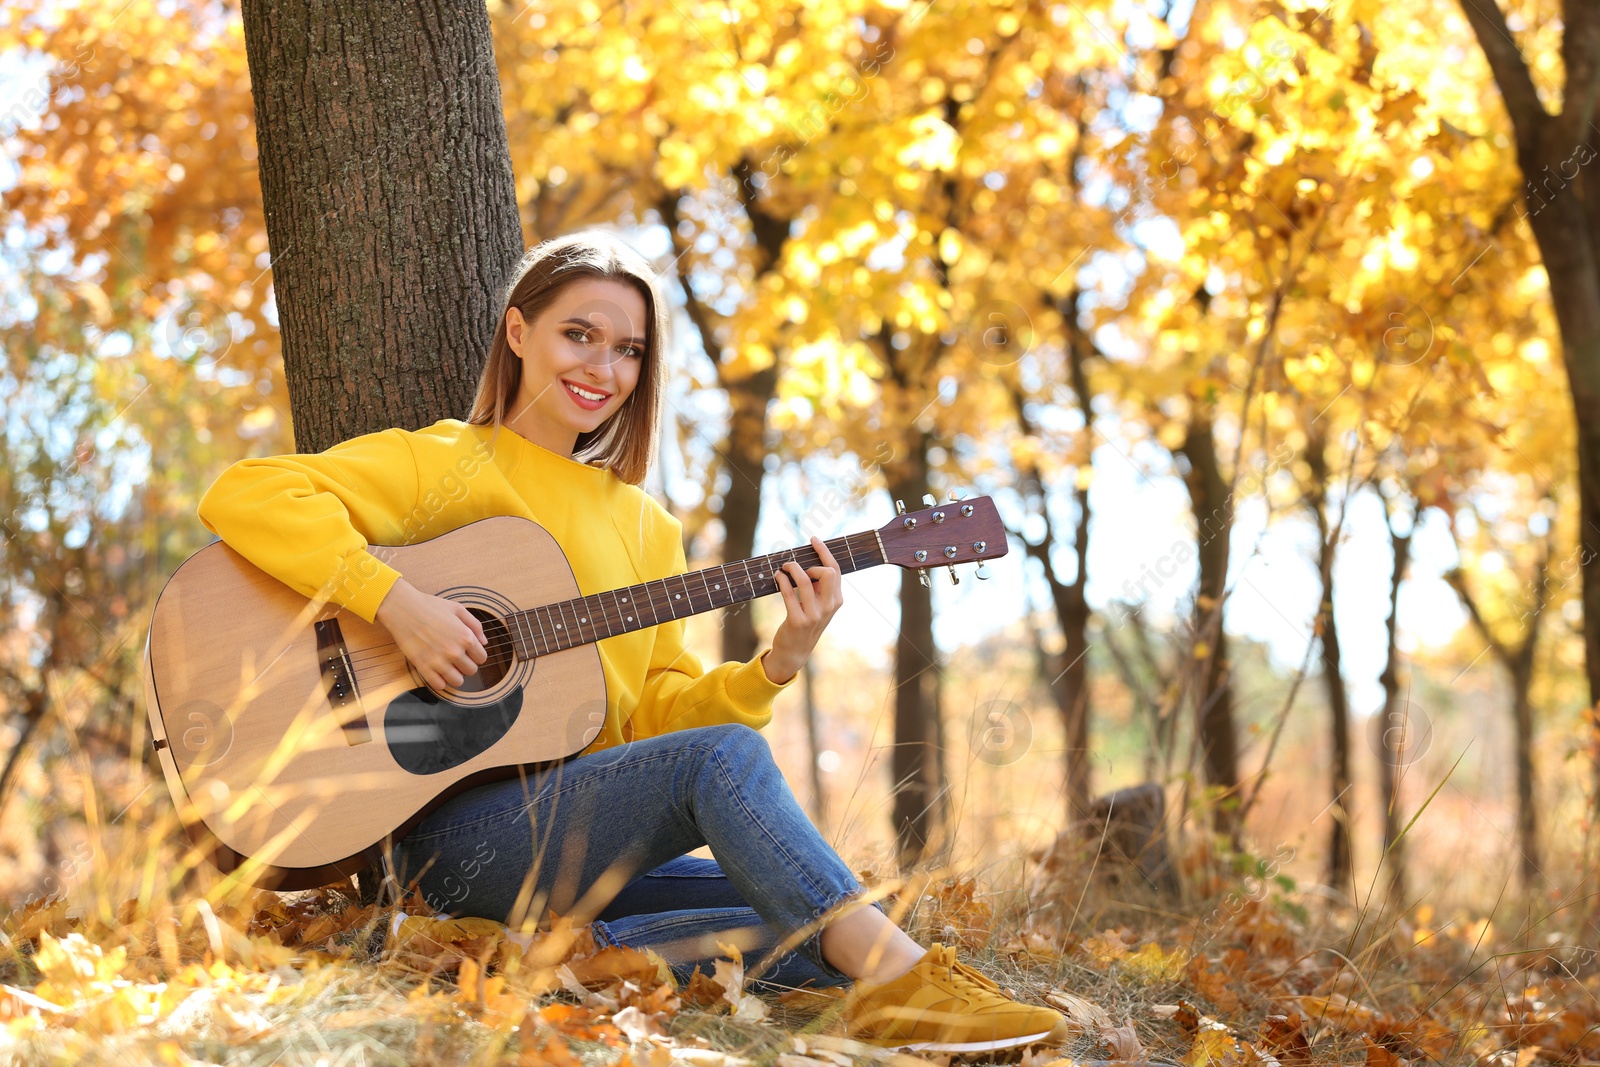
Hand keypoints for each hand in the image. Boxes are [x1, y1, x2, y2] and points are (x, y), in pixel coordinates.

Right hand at [374, 578, 486, 689]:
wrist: (403, 609)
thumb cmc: (430, 606)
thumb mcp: (458, 609)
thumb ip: (475, 625)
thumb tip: (484, 642)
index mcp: (466, 637)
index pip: (482, 658)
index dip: (475, 655)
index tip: (467, 651)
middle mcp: (455, 652)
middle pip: (471, 671)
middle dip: (466, 665)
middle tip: (456, 657)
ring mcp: (439, 661)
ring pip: (458, 682)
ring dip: (455, 675)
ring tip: (447, 666)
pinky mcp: (423, 667)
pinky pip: (439, 685)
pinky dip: (440, 681)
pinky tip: (437, 671)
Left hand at [764, 536, 843, 683]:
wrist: (795, 651)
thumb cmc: (805, 623)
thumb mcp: (819, 606)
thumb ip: (819, 588)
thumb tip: (809, 562)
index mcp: (837, 600)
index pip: (836, 570)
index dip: (825, 552)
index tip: (813, 539)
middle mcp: (829, 607)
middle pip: (827, 572)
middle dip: (811, 561)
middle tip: (797, 565)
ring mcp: (814, 615)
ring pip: (805, 581)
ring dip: (792, 568)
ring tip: (784, 567)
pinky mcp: (798, 621)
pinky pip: (789, 593)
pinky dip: (782, 580)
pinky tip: (777, 576)